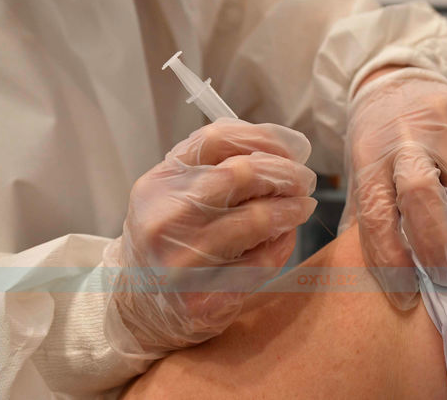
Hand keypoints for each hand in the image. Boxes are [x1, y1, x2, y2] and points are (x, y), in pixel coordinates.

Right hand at [106, 118, 316, 351]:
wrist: (141, 307)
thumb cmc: (170, 241)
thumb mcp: (175, 195)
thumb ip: (216, 169)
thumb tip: (283, 150)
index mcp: (160, 182)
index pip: (216, 140)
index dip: (263, 139)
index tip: (290, 149)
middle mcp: (165, 217)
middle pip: (241, 174)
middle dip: (285, 173)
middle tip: (304, 180)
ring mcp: (182, 259)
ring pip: (257, 220)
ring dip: (291, 209)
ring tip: (303, 207)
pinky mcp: (202, 296)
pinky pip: (260, 262)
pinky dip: (281, 246)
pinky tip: (284, 239)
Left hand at [341, 73, 446, 309]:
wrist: (390, 84)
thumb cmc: (377, 143)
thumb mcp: (362, 175)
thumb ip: (372, 218)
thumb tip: (384, 276)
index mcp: (367, 161)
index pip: (376, 216)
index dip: (391, 260)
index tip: (405, 295)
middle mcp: (400, 140)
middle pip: (420, 194)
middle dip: (436, 241)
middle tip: (445, 273)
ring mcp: (436, 121)